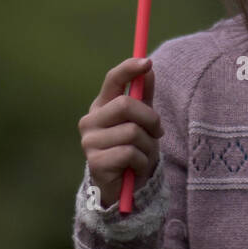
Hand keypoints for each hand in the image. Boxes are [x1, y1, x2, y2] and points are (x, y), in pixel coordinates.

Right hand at [78, 57, 160, 208]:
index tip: (148, 62)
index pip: (112, 80)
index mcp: (102, 106)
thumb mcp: (143, 120)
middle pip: (125, 105)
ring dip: (147, 145)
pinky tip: (135, 168)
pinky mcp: (95, 162)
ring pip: (132, 132)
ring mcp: (90, 141)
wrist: (125, 186)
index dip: (129, 69)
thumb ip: (144, 96)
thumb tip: (149, 68)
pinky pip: (130, 154)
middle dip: (149, 119)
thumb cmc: (134, 148)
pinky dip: (141, 162)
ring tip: (142, 154)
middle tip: (157, 131)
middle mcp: (90, 120)